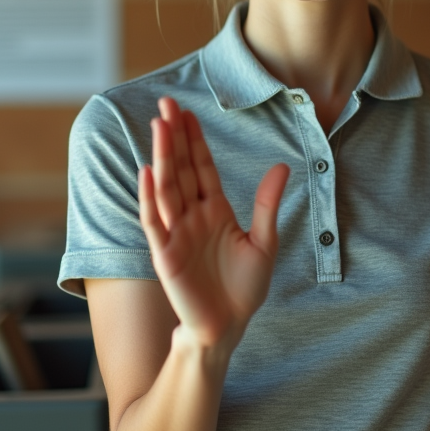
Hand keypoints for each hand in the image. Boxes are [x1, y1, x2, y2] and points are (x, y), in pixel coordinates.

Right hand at [138, 97, 289, 352]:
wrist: (229, 327)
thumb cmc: (244, 288)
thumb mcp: (264, 242)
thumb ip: (268, 204)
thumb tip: (282, 166)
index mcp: (214, 210)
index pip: (201, 167)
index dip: (194, 139)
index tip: (187, 111)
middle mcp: (191, 215)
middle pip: (180, 168)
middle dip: (173, 136)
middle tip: (166, 103)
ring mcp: (176, 233)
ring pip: (166, 187)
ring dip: (161, 157)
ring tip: (159, 126)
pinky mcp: (165, 254)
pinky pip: (154, 221)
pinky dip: (149, 197)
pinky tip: (147, 171)